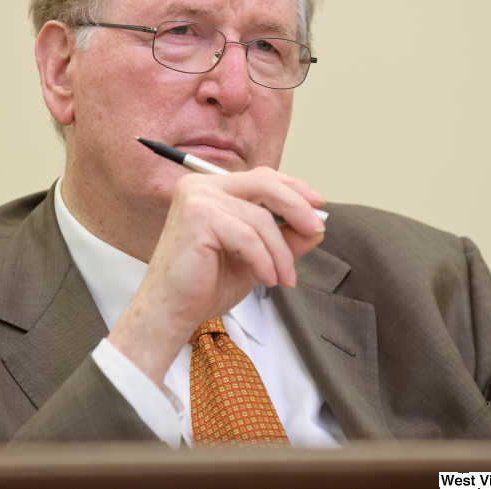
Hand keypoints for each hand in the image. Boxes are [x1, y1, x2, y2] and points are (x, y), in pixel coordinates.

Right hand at [107, 167, 325, 386]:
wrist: (171, 312)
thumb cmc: (204, 285)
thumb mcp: (255, 257)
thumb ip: (283, 239)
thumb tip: (318, 226)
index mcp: (212, 189)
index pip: (262, 177)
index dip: (294, 189)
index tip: (318, 207)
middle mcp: (201, 186)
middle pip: (265, 184)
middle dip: (297, 207)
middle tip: (316, 230)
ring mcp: (197, 198)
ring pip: (260, 218)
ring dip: (280, 252)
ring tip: (284, 277)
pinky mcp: (197, 217)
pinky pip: (248, 236)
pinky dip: (264, 260)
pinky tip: (267, 278)